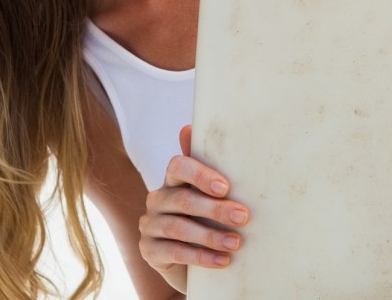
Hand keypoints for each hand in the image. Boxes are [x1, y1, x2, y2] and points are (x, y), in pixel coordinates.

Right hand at [139, 125, 250, 292]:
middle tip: (243, 217)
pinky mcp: (148, 250)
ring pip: (178, 227)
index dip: (200, 175)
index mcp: (173, 181)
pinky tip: (222, 261)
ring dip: (210, 236)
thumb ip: (208, 168)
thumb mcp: (211, 197)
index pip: (178, 166)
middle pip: (183, 200)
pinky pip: (174, 251)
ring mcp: (149, 225)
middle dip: (215, 209)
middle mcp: (157, 199)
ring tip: (236, 243)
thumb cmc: (205, 223)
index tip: (226, 188)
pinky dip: (200, 257)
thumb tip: (188, 127)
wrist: (191, 264)